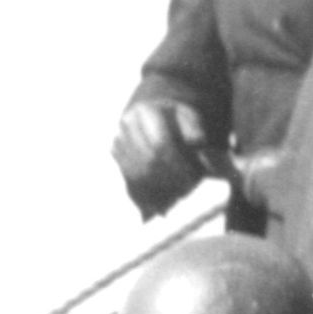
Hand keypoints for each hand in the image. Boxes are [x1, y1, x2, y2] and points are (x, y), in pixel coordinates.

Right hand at [112, 99, 212, 217]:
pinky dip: (144, 194)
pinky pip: (128, 179)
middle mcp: (127, 124)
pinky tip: (159, 203)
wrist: (152, 114)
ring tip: (174, 198)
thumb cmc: (175, 118)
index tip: (191, 179)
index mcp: (146, 110)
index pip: (160, 144)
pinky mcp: (115, 153)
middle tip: (185, 191)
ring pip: (136, 173)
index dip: (176, 165)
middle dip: (168, 180)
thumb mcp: (188, 116)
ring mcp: (118, 139)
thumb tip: (197, 141)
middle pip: (147, 161)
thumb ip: (194, 128)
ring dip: (156, 190)